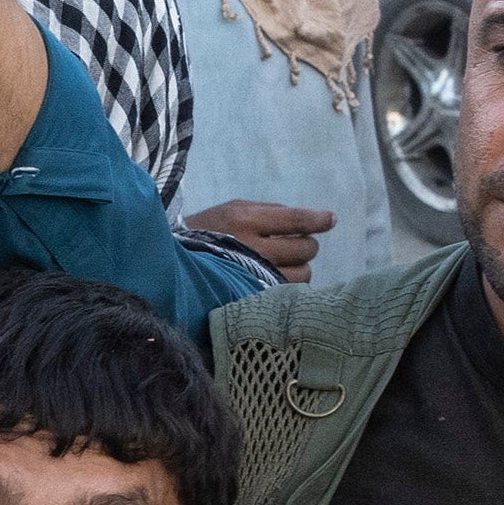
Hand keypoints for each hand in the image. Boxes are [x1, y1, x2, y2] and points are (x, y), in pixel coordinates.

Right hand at [181, 199, 331, 281]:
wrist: (173, 260)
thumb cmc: (210, 229)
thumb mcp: (234, 208)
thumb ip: (272, 211)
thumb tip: (313, 219)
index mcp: (245, 220)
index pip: (296, 219)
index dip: (318, 219)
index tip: (330, 220)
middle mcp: (251, 248)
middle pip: (305, 248)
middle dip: (306, 245)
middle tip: (295, 244)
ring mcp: (252, 275)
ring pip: (302, 275)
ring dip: (300, 268)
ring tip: (286, 265)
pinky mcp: (251, 296)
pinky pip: (287, 293)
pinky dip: (289, 286)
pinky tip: (280, 280)